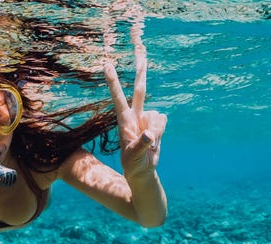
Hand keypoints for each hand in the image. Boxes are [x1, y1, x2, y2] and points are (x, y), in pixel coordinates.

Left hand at [104, 43, 166, 177]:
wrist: (142, 171)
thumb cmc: (133, 164)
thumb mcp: (134, 158)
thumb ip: (141, 145)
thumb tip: (149, 134)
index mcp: (124, 120)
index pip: (118, 97)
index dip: (114, 81)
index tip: (107, 64)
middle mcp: (135, 115)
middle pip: (140, 88)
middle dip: (141, 68)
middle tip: (140, 45)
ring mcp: (146, 118)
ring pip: (158, 116)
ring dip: (156, 132)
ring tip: (147, 146)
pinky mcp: (156, 122)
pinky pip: (164, 121)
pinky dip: (161, 133)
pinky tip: (154, 142)